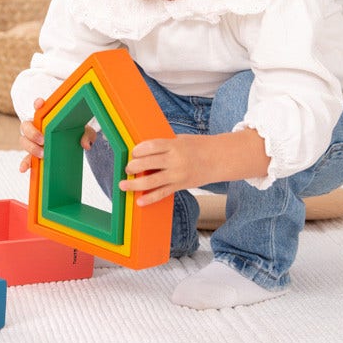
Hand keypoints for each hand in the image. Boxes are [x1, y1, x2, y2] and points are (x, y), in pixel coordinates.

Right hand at [18, 101, 98, 172]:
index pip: (39, 107)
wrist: (73, 145)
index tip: (40, 104)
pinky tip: (24, 168)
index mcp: (47, 117)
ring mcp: (33, 141)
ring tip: (42, 154)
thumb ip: (87, 135)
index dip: (38, 104)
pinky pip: (26, 158)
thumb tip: (85, 144)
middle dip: (32, 132)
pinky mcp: (34, 154)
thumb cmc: (76, 132)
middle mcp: (37, 127)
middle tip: (43, 140)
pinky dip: (24, 163)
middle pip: (26, 126)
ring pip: (24, 141)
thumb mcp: (85, 132)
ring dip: (31, 147)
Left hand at [119, 131, 269, 205]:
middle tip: (127, 168)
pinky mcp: (180, 185)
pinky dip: (149, 199)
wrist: (219, 159)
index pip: (151, 146)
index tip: (133, 152)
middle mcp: (175, 160)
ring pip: (151, 181)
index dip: (138, 150)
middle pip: (147, 163)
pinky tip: (139, 202)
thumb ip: (164, 145)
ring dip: (134, 184)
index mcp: (174, 145)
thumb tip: (142, 150)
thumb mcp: (181, 140)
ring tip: (123, 184)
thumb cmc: (198, 147)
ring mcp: (177, 174)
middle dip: (133, 166)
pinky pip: (162, 193)